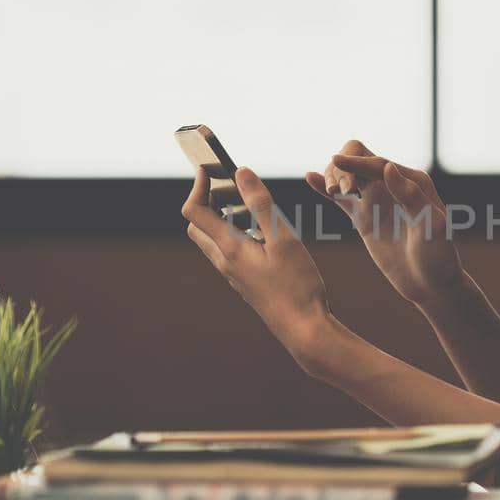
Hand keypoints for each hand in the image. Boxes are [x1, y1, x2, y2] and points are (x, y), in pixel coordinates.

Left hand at [182, 164, 330, 359]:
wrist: (304, 331)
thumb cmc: (297, 286)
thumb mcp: (283, 239)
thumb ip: (261, 205)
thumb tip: (241, 174)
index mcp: (229, 249)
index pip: (194, 211)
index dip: (198, 185)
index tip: (211, 168)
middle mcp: (225, 263)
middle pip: (198, 226)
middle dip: (206, 201)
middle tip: (229, 186)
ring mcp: (234, 276)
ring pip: (214, 241)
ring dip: (223, 219)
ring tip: (252, 207)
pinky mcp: (246, 284)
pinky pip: (230, 255)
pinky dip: (237, 236)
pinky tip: (264, 236)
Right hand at [305, 140, 463, 306]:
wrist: (432, 284)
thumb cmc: (438, 255)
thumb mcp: (431, 225)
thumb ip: (411, 196)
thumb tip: (388, 167)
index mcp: (412, 182)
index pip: (378, 164)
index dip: (357, 162)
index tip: (337, 161)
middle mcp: (393, 185)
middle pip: (360, 159)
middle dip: (345, 167)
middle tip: (343, 191)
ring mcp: (377, 201)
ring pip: (349, 175)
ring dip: (335, 176)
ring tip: (334, 191)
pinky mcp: (365, 218)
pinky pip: (341, 199)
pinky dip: (325, 188)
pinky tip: (310, 178)